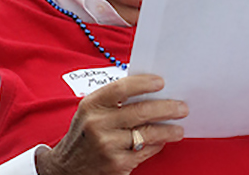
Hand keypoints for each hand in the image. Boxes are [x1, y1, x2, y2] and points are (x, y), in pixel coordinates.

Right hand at [36, 74, 188, 174]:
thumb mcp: (91, 111)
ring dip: (168, 130)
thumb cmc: (85, 134)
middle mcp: (98, 124)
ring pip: (147, 133)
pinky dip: (157, 145)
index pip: (121, 88)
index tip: (161, 82)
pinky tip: (162, 141)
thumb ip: (114, 100)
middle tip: (182, 107)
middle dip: (167, 108)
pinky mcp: (117, 164)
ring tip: (179, 128)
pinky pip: (145, 152)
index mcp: (92, 105)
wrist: (66, 168)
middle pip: (141, 111)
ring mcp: (108, 145)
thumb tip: (150, 90)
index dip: (143, 84)